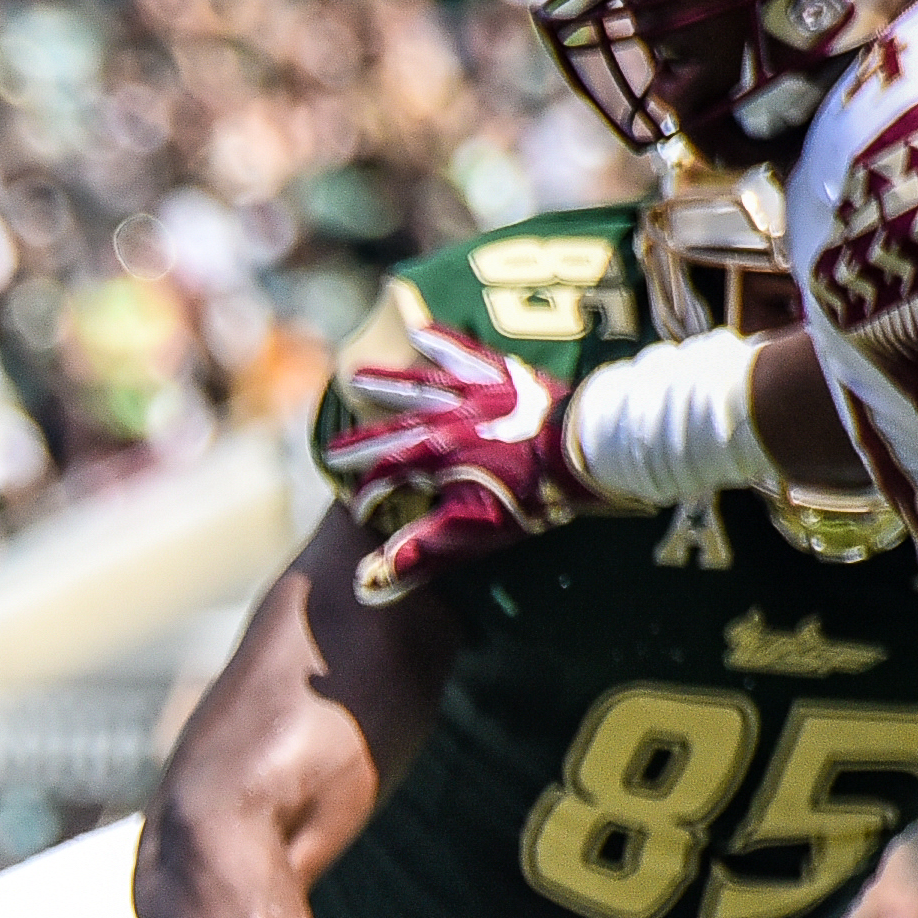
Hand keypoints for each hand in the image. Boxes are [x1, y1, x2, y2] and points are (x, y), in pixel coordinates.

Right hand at [320, 325, 609, 602]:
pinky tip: (420, 331)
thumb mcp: (471, 531)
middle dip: (359, 442)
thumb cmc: (531, 496)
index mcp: (435, 457)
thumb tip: (364, 585)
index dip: (368, 496)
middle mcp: (446, 419)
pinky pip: (465, 354)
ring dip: (387, 384)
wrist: (587, 449)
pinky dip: (442, 342)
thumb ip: (417, 554)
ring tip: (356, 377)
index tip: (358, 510)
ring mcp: (475, 393)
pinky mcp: (504, 375)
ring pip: (420, 385)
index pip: (386, 478)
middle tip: (329, 449)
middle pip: (392, 430)